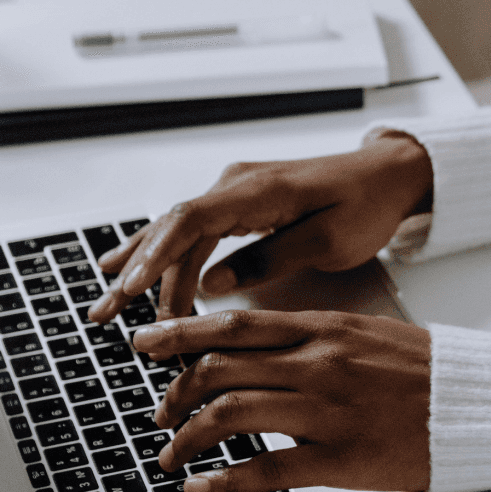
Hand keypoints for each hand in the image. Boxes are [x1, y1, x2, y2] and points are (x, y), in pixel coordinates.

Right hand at [87, 130, 431, 324]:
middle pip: (172, 230)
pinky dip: (156, 252)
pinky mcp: (237, 204)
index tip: (131, 290)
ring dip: (139, 269)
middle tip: (106, 316)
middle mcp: (236, 185)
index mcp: (258, 189)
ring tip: (104, 306)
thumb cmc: (366, 204)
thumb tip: (212, 283)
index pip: (191, 220)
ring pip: (173, 232)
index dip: (156, 257)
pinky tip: (121, 267)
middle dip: (136, 276)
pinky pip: (188, 230)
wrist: (386, 175)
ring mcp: (233, 192)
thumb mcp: (330, 239)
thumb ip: (270, 258)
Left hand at [130, 309, 431, 491]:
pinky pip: (264, 469)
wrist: (477, 405)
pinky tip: (201, 487)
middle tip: (160, 412)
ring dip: (188, 438)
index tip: (147, 342)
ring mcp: (325, 410)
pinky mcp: (338, 458)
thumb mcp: (365, 333)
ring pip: (230, 415)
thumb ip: (313, 337)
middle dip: (176, 392)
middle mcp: (317, 364)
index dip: (180, 333)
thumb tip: (263, 347)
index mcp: (323, 329)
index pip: (234, 326)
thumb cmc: (424, 372)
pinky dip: (222, 480)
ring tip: (172, 454)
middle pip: (220, 368)